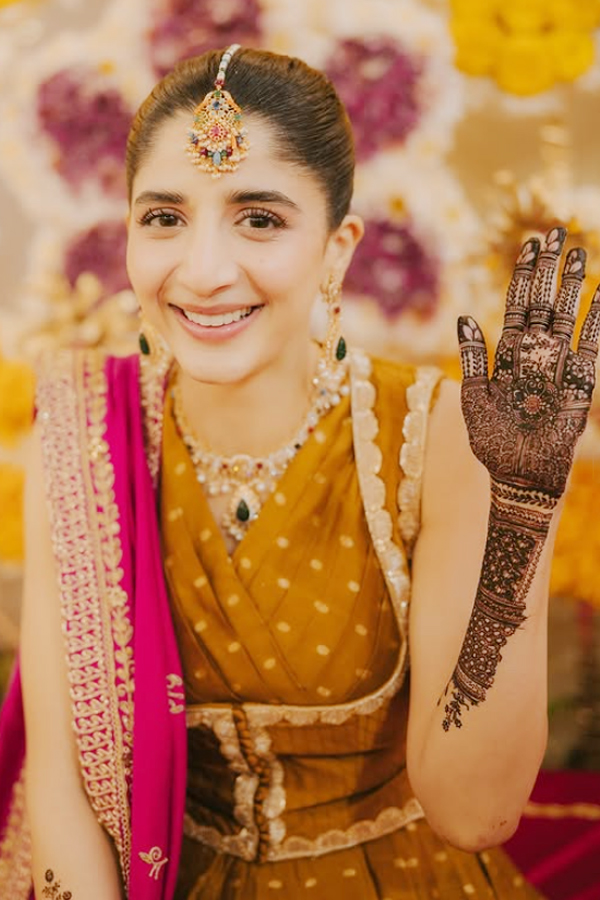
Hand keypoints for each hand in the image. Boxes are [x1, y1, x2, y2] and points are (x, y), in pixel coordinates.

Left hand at [458, 227, 599, 497]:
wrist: (519, 478)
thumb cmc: (492, 445)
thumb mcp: (475, 400)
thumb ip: (474, 359)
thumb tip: (464, 317)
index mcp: (508, 357)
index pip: (517, 307)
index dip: (524, 277)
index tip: (529, 245)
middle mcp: (535, 356)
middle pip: (543, 303)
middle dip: (548, 270)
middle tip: (554, 233)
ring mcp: (559, 368)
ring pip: (566, 318)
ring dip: (571, 287)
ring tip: (577, 253)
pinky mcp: (579, 386)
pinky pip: (590, 348)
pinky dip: (595, 323)